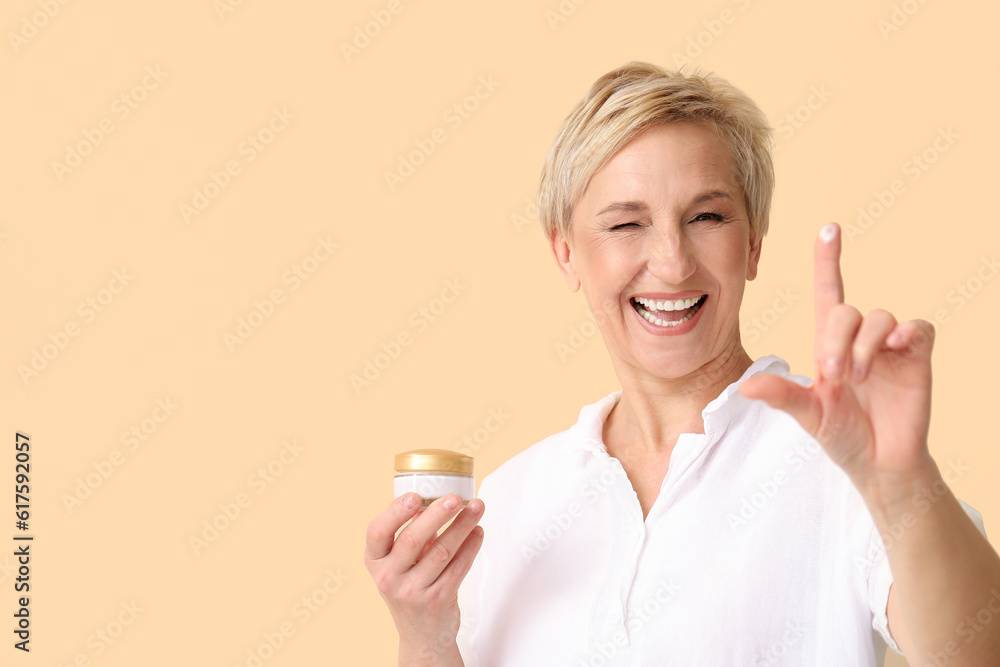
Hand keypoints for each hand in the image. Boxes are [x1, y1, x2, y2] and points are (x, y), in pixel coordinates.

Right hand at [364, 492, 484, 662]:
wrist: (422, 636)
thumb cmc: (410, 585)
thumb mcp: (399, 563)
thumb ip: (411, 533)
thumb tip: (436, 498)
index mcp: (374, 561)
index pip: (377, 532)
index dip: (395, 512)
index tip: (416, 496)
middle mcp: (388, 578)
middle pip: (413, 539)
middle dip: (437, 514)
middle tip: (456, 498)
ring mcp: (412, 592)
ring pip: (441, 551)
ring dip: (462, 526)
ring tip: (477, 507)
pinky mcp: (437, 601)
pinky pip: (458, 567)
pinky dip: (471, 546)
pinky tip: (478, 531)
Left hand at [738, 222, 935, 481]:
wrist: (877, 462)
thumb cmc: (841, 435)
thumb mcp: (807, 415)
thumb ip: (781, 397)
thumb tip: (744, 389)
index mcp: (829, 343)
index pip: (829, 291)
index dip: (828, 260)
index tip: (828, 228)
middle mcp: (859, 338)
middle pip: (846, 309)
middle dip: (836, 341)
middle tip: (834, 376)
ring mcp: (889, 346)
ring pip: (879, 316)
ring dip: (864, 346)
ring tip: (858, 378)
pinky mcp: (917, 357)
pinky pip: (917, 327)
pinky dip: (907, 333)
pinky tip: (897, 350)